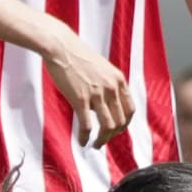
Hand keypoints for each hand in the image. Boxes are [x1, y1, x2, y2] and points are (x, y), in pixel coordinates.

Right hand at [42, 30, 135, 145]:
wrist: (60, 47)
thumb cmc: (77, 56)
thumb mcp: (101, 68)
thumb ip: (107, 85)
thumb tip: (102, 106)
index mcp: (118, 80)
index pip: (130, 110)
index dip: (124, 124)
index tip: (116, 131)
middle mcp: (111, 88)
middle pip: (121, 121)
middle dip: (113, 135)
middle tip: (103, 140)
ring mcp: (97, 94)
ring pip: (108, 127)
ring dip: (102, 140)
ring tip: (95, 145)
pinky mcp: (81, 99)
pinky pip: (87, 125)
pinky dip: (86, 137)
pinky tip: (82, 141)